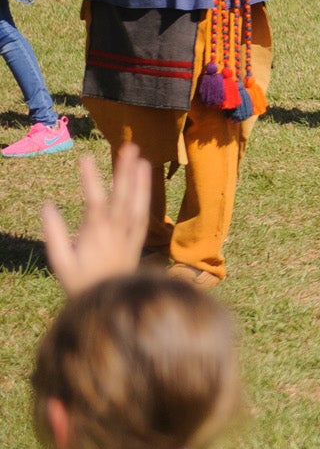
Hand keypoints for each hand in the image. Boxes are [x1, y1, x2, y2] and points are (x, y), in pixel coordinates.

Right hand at [40, 145, 152, 296]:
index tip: (85, 157)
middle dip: (124, 170)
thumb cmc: (80, 282)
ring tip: (141, 157)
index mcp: (96, 235)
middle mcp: (117, 231)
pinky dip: (144, 195)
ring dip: (139, 179)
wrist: (112, 302)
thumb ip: (54, 234)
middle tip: (128, 146)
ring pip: (136, 202)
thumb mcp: (61, 262)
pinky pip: (143, 213)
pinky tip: (144, 180)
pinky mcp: (137, 238)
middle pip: (122, 196)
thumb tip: (46, 206)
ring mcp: (130, 234)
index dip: (92, 179)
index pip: (96, 201)